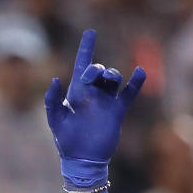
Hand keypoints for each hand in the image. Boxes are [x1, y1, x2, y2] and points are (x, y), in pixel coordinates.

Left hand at [45, 30, 145, 188]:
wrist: (83, 160)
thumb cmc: (66, 141)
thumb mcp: (56, 120)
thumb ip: (52, 101)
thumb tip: (55, 79)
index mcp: (76, 93)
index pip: (81, 65)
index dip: (86, 49)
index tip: (91, 33)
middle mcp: (92, 94)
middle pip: (98, 71)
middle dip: (95, 69)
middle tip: (91, 77)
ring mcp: (106, 101)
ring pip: (113, 79)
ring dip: (112, 75)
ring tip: (109, 79)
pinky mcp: (117, 111)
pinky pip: (129, 94)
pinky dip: (135, 83)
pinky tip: (140, 72)